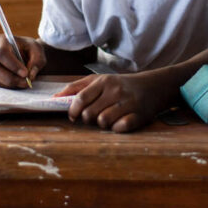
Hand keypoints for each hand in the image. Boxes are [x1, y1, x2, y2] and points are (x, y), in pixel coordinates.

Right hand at [0, 34, 46, 87]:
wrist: (26, 53)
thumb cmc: (31, 50)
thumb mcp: (38, 51)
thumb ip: (37, 61)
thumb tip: (29, 75)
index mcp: (1, 40)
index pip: (2, 53)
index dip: (12, 65)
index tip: (25, 73)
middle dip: (11, 78)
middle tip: (26, 82)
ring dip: (10, 84)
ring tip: (25, 82)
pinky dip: (8, 86)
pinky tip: (18, 82)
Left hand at [54, 71, 174, 131]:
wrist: (153, 86)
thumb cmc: (120, 85)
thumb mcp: (99, 80)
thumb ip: (76, 88)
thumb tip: (54, 98)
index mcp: (104, 82)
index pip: (80, 100)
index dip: (73, 111)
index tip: (74, 116)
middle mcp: (116, 91)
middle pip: (89, 114)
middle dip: (89, 118)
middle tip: (95, 115)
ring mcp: (128, 103)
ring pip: (103, 121)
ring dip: (103, 123)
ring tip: (109, 117)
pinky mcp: (139, 115)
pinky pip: (120, 128)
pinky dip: (117, 128)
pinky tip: (121, 121)